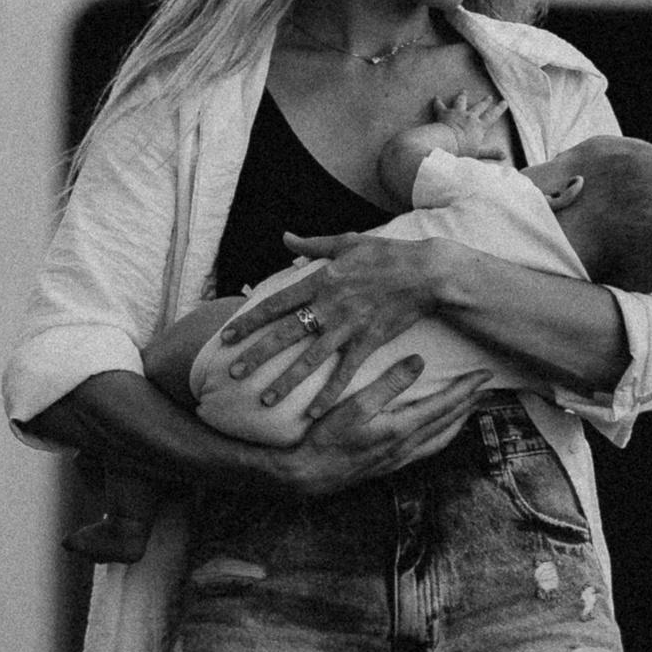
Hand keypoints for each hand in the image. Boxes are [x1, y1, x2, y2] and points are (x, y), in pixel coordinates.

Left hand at [215, 229, 437, 415]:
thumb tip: (285, 237)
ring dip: (285, 382)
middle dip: (257, 356)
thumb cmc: (385, 254)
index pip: (276, 303)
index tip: (227, 336)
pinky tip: (312, 414)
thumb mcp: (346, 241)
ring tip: (264, 401)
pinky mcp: (368, 343)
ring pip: (310, 360)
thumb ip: (312, 244)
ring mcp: (348, 327)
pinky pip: (344, 374)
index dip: (250, 321)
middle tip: (232, 374)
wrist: (424, 273)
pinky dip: (327, 395)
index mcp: (321, 280)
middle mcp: (329, 305)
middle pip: (285, 334)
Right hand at [265, 363, 492, 495]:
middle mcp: (407, 447)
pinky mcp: (391, 464)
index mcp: (402, 429)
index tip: (485, 375)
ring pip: (442, 438)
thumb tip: (419, 362)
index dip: (466, 389)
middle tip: (487, 387)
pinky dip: (443, 435)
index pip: (444, 405)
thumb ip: (388, 383)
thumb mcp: (356, 404)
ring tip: (471, 406)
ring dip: (460, 420)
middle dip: (470, 403)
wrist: (311, 475)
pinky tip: (440, 431)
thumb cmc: (329, 437)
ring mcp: (400, 459)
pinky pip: (429, 448)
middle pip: (449, 422)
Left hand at [420, 82, 513, 160]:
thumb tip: (504, 155)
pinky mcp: (445, 113)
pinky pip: (441, 106)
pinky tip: (436, 97)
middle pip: (479, 107)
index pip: (492, 116)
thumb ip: (491, 152)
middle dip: (484, 102)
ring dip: (463, 96)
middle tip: (489, 96)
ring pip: (461, 102)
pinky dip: (438, 102)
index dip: (499, 109)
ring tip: (464, 91)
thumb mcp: (479, 153)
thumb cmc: (463, 150)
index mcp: (479, 126)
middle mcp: (469, 117)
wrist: (447, 143)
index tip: (504, 102)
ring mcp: (457, 113)